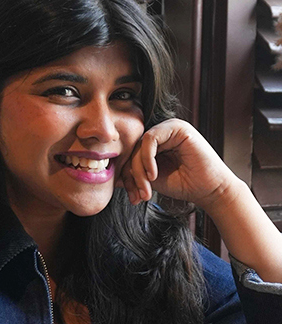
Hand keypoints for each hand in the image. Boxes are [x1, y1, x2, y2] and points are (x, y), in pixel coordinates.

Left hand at [122, 119, 239, 209]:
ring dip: (139, 170)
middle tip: (138, 195)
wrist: (210, 192)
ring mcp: (169, 128)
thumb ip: (135, 174)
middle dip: (132, 175)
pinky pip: (150, 139)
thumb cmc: (184, 184)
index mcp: (154, 143)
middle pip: (133, 150)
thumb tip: (112, 177)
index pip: (131, 155)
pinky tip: (153, 175)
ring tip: (146, 189)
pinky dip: (147, 158)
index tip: (132, 196)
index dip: (127, 175)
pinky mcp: (177, 127)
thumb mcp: (152, 180)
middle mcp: (160, 133)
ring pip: (139, 145)